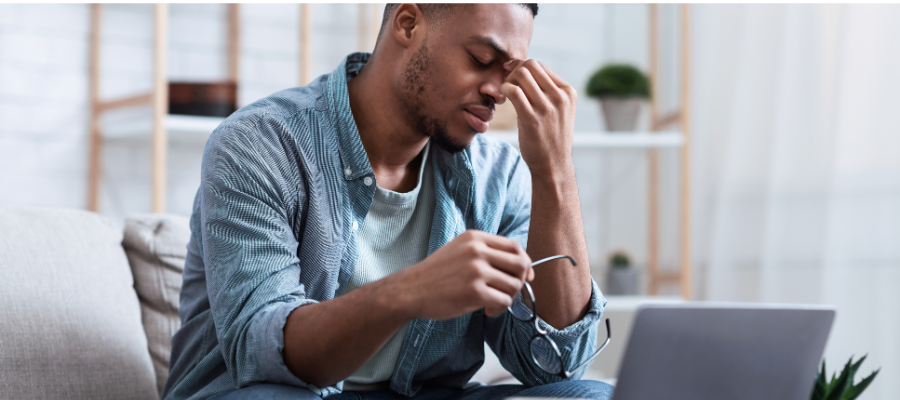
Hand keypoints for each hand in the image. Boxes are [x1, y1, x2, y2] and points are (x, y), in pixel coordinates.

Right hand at [388, 230, 532, 318]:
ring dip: (508, 298)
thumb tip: (521, 267)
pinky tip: (486, 310)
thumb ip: (486, 253)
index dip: (525, 262)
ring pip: (514, 285)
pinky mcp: (475, 292)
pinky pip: (504, 301)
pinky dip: (499, 309)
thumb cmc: (436, 274)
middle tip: (507, 292)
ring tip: (492, 302)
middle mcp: (478, 251)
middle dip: (520, 281)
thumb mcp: (460, 250)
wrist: (411, 290)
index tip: (524, 276)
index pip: (515, 246)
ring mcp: (476, 271)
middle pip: (520, 264)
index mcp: (475, 238)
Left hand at [500, 59, 576, 178]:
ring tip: (505, 93)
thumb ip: (548, 91)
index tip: (511, 77)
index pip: (540, 66)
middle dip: (513, 71)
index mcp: (567, 92)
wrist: (553, 165)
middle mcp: (560, 97)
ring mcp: (547, 108)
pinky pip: (514, 91)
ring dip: (507, 80)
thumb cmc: (552, 137)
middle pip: (530, 66)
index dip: (521, 67)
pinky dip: (504, 89)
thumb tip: (524, 69)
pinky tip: (503, 98)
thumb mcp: (559, 110)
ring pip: (521, 74)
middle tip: (507, 85)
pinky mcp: (532, 119)